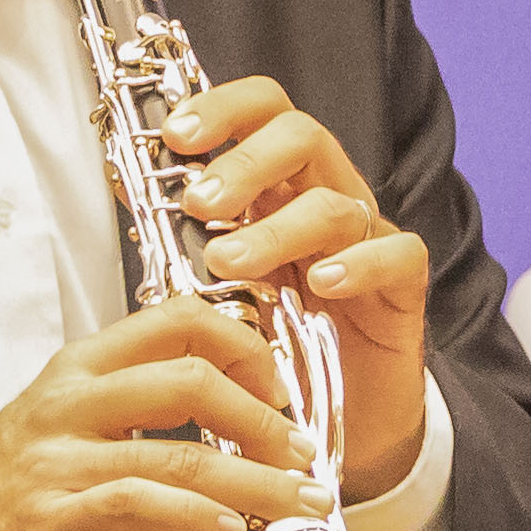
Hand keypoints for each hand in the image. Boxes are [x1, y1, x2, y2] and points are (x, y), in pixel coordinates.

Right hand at [0, 295, 331, 530]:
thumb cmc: (5, 504)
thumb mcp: (68, 434)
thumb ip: (137, 413)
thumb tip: (232, 408)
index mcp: (76, 370)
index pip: (175, 320)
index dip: (244, 345)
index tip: (279, 386)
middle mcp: (66, 405)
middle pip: (189, 378)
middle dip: (263, 416)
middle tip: (301, 449)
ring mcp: (57, 462)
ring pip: (180, 450)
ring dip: (255, 479)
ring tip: (296, 499)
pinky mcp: (52, 521)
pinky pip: (143, 505)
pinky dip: (201, 515)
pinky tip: (232, 530)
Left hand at [161, 75, 432, 504]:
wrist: (326, 422)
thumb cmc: (274, 341)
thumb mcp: (220, 281)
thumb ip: (184, 232)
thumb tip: (129, 180)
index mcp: (280, 186)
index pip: (263, 113)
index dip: (224, 108)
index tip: (177, 133)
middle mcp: (325, 198)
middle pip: (303, 137)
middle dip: (247, 162)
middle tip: (201, 204)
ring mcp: (367, 240)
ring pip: (336, 204)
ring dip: (277, 228)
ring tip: (229, 264)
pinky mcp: (401, 288)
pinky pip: (398, 255)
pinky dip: (359, 263)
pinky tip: (321, 283)